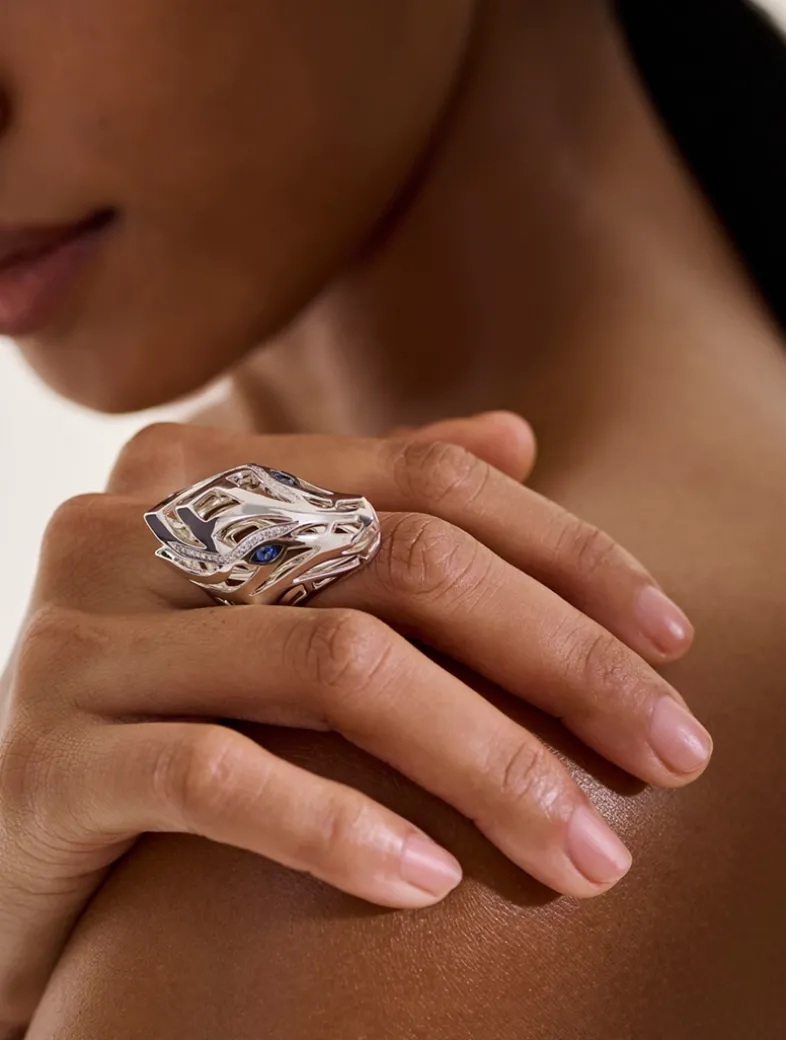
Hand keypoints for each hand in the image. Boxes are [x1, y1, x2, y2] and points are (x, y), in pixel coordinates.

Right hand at [0, 414, 709, 1028]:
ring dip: (487, 763)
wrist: (9, 825)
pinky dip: (339, 828)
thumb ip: (380, 507)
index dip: (567, 552)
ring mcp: (79, 634)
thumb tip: (517, 434)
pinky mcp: (44, 755)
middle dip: (560, 661)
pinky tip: (432, 884)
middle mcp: (133, 525)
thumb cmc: (169, 704)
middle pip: (402, 564)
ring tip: (585, 851)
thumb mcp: (275, 595)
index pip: (425, 478)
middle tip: (670, 755)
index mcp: (201, 470)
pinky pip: (216, 776)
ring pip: (333, 669)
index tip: (673, 641)